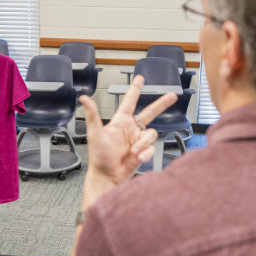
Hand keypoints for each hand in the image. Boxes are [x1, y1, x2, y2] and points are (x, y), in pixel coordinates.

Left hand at [80, 75, 177, 195]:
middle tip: (172, 96)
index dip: (135, 89)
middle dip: (161, 104)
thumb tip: (84, 98)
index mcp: (120, 122)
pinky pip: (151, 148)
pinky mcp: (143, 151)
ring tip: (133, 152)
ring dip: (143, 144)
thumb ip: (92, 115)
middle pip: (150, 112)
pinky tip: (137, 158)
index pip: (129, 101)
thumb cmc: (99, 157)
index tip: (140, 79)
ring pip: (151, 134)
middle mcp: (131, 129)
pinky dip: (145, 153)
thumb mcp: (95, 133)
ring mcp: (138, 140)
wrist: (108, 176)